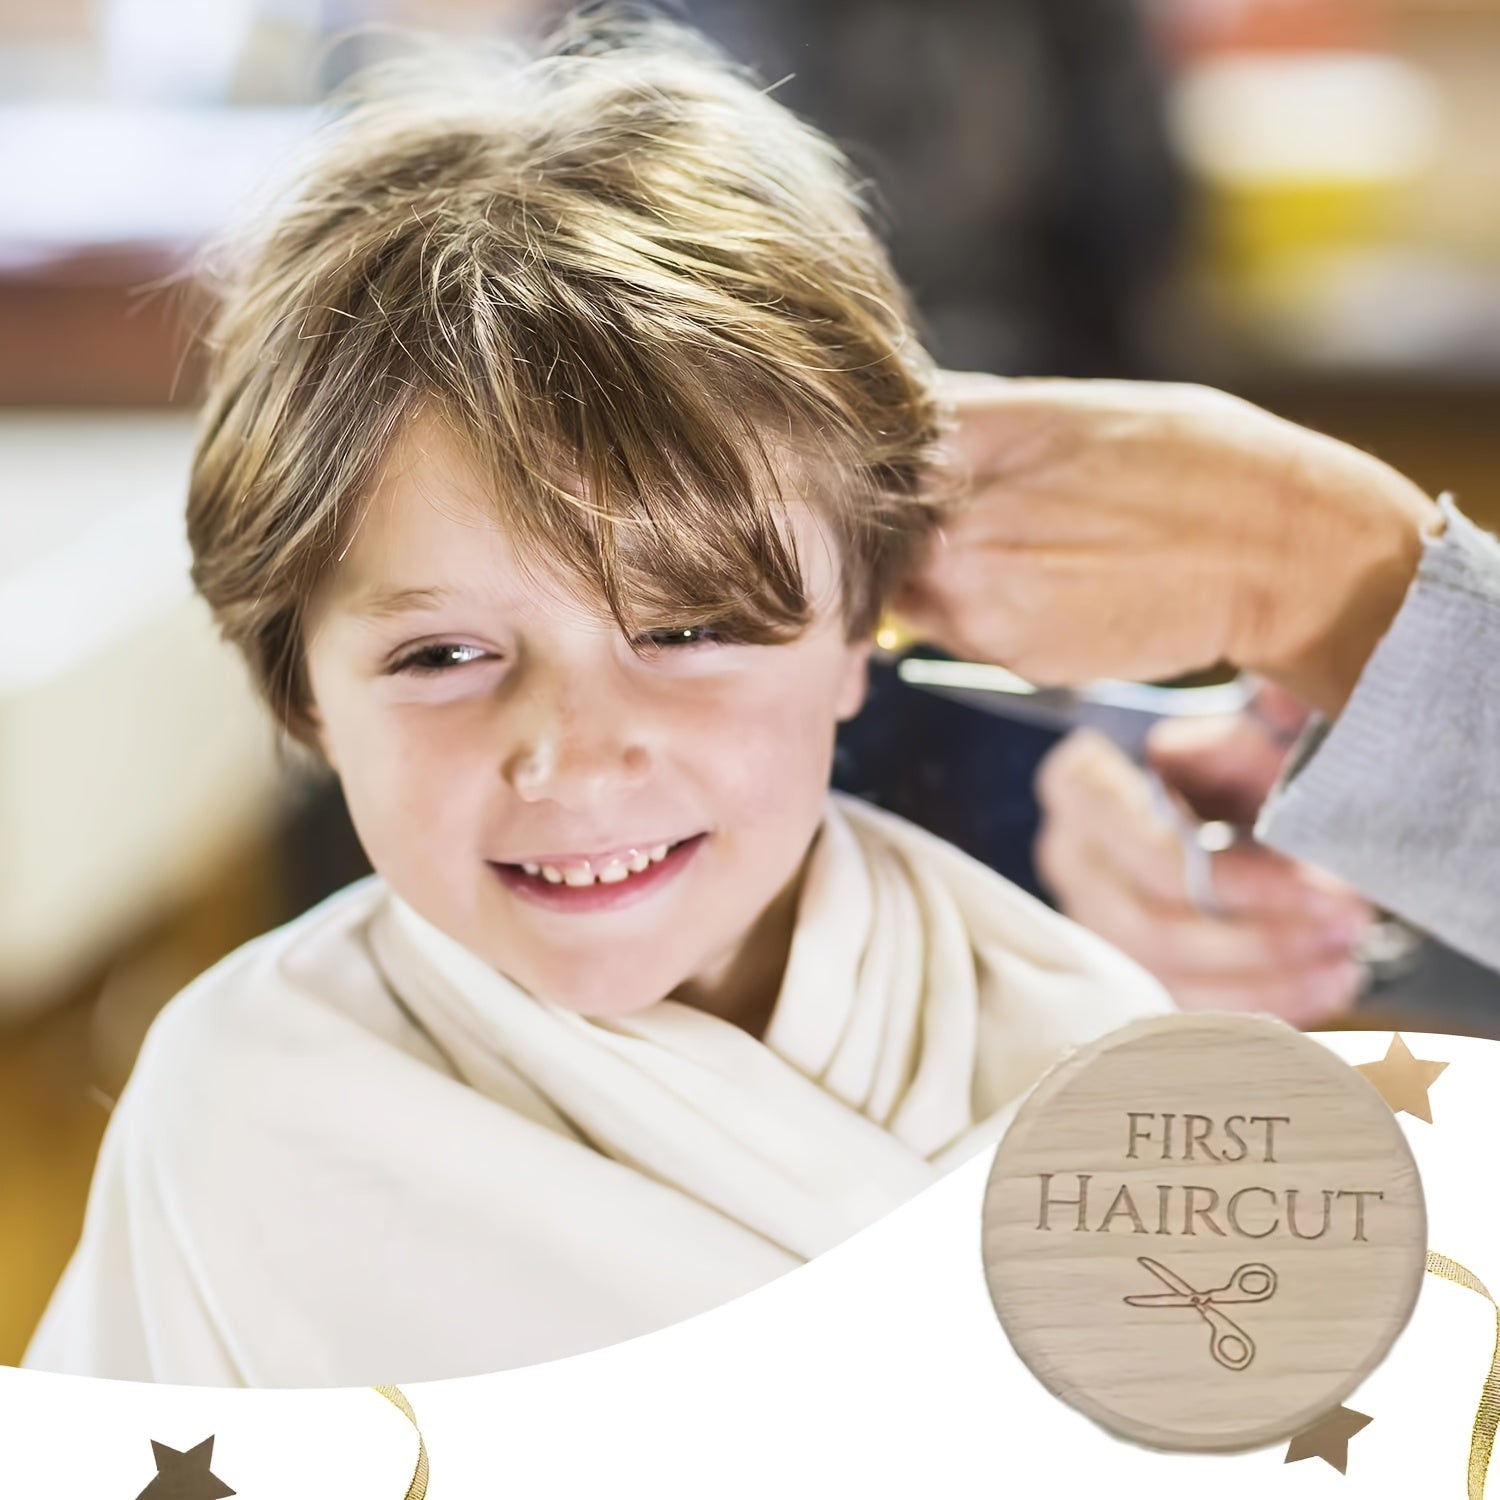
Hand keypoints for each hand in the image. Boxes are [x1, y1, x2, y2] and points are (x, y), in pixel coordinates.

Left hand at [894, 374, 1439, 715]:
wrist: (1272, 550)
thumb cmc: (1186, 461)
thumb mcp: (1063, 410)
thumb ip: (966, 427)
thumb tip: (893, 431)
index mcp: (960, 435)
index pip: (859, 461)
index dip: (869, 478)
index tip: (891, 484)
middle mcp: (948, 518)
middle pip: (868, 538)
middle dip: (893, 535)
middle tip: (966, 522)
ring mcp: (970, 594)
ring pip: (906, 591)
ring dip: (934, 580)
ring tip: (1020, 553)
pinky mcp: (1001, 651)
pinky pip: (955, 631)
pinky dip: (978, 615)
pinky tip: (1046, 588)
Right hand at [1033, 700, 1374, 1024]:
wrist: (1186, 797)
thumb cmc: (1211, 762)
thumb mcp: (1233, 733)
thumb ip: (1259, 729)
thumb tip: (1296, 702)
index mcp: (1082, 787)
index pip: (1155, 858)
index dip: (1241, 884)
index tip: (1319, 886)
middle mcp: (1069, 857)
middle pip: (1154, 931)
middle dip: (1261, 942)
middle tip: (1346, 925)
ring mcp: (1084, 916)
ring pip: (1165, 979)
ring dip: (1265, 980)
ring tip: (1343, 962)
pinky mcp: (1114, 960)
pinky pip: (1176, 1007)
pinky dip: (1255, 1005)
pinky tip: (1321, 986)